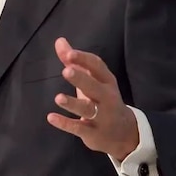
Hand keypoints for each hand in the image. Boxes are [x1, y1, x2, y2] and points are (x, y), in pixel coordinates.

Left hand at [46, 37, 139, 160]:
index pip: (98, 67)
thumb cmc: (102, 99)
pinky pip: (79, 128)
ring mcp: (102, 116)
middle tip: (66, 70)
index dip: (84, 60)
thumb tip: (59, 41)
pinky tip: (51, 117)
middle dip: (81, 79)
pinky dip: (65, 123)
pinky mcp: (93, 133)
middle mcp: (107, 98)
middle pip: (94, 87)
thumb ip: (74, 61)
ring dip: (73, 103)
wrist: (124, 134)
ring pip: (88, 109)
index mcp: (107, 81)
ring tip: (58, 98)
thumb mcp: (92, 80)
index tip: (69, 54)